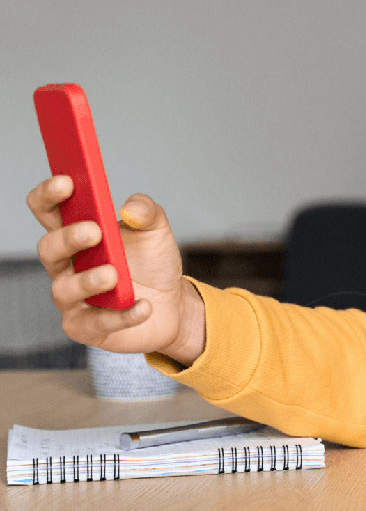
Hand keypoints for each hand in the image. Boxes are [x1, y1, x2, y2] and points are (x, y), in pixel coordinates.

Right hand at [26, 175, 203, 361]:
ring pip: (64, 289)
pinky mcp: (87, 328)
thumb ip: (146, 211)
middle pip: (48, 249)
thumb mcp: (156, 230)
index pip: (48, 210)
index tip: (66, 182)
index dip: (49, 195)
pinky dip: (122, 315)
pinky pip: (96, 323)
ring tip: (114, 274)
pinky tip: (144, 306)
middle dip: (68, 238)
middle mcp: (67, 265)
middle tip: (95, 231)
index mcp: (77, 233)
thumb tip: (130, 208)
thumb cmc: (152, 262)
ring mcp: (73, 299)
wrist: (171, 303)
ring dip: (88, 280)